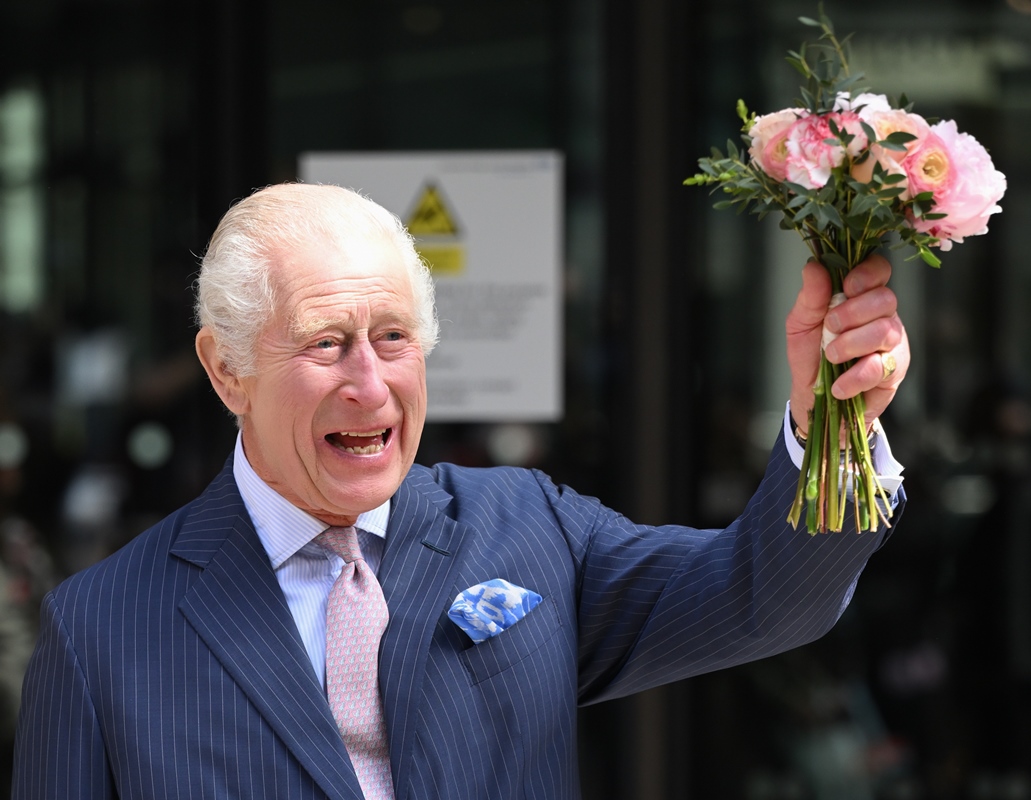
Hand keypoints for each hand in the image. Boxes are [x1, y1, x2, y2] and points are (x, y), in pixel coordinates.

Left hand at [786, 254, 909, 434]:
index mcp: (861, 296)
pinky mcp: (893, 371)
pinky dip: (854, 377)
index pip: (879, 270)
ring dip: (851, 343)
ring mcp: (892, 342)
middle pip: (885, 298)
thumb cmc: (810, 355)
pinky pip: (880, 367)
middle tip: (829, 328)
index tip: (847, 287)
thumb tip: (814, 266)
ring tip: (830, 356)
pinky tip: (838, 385)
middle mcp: (882, 315)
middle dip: (853, 312)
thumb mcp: (800, 324)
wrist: (813, 397)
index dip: (867, 274)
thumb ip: (810, 297)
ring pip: (885, 331)